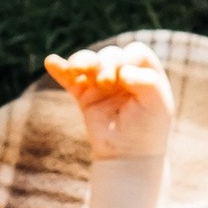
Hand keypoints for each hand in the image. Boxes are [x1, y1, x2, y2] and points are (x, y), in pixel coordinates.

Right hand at [46, 43, 176, 162]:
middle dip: (106, 63)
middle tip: (105, 82)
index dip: (128, 58)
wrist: (127, 155)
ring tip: (76, 68)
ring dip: (81, 60)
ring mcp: (101, 83)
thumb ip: (147, 83)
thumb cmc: (148, 128)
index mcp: (144, 72)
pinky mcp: (84, 96)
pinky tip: (51, 62)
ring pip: (88, 62)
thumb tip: (123, 72)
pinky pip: (69, 79)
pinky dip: (60, 70)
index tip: (125, 78)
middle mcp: (123, 74)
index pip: (135, 52)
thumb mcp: (157, 104)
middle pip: (110, 54)